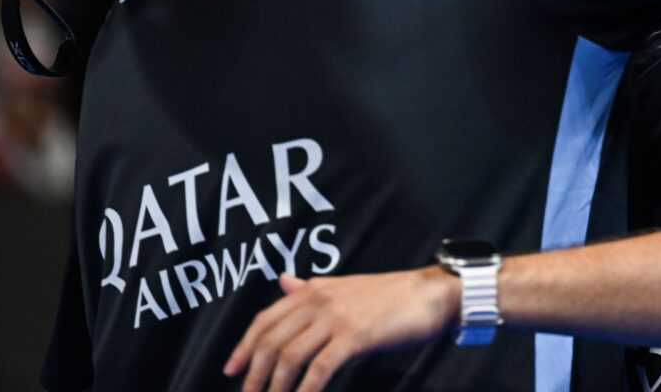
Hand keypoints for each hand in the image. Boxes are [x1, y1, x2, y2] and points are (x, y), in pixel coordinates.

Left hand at [225, 268, 458, 391]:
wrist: (429, 293)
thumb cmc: (389, 295)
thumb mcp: (344, 286)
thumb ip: (310, 288)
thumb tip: (283, 280)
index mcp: (313, 289)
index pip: (265, 319)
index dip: (244, 346)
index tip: (231, 370)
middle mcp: (319, 300)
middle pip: (271, 340)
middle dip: (255, 374)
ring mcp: (336, 317)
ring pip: (290, 356)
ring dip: (276, 386)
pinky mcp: (355, 335)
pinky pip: (320, 368)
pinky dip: (306, 390)